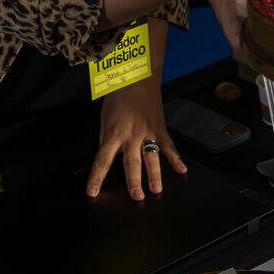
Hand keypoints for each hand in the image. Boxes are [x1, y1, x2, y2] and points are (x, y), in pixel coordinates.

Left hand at [88, 79, 185, 199]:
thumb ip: (106, 138)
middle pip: (131, 162)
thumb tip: (106, 155)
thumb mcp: (104, 117)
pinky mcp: (159, 127)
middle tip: (136, 197)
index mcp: (113, 133)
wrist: (136, 76)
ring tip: (156, 190)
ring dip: (154, 174)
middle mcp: (131, 135)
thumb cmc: (118, 95)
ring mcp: (147, 131)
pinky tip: (181, 170)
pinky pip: (168, 145)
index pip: (102, 160)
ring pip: (151, 156)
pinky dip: (176, 158)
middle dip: (133, 181)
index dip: (97, 178)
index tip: (93, 192)